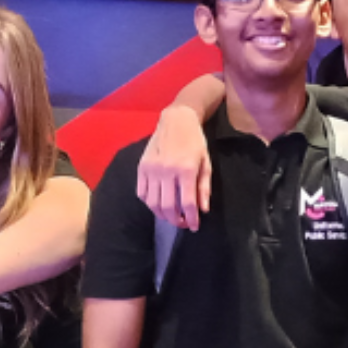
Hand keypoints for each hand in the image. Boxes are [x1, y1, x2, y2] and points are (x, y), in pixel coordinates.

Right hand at [138, 108, 213, 229]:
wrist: (176, 120)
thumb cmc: (195, 142)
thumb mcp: (206, 163)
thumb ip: (204, 187)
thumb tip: (203, 210)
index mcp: (186, 169)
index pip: (187, 203)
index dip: (191, 219)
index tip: (194, 226)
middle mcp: (167, 171)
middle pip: (168, 207)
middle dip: (176, 221)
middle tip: (183, 224)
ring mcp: (152, 169)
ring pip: (153, 203)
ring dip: (162, 215)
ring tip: (171, 216)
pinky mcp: (141, 167)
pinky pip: (142, 193)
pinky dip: (149, 203)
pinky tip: (158, 204)